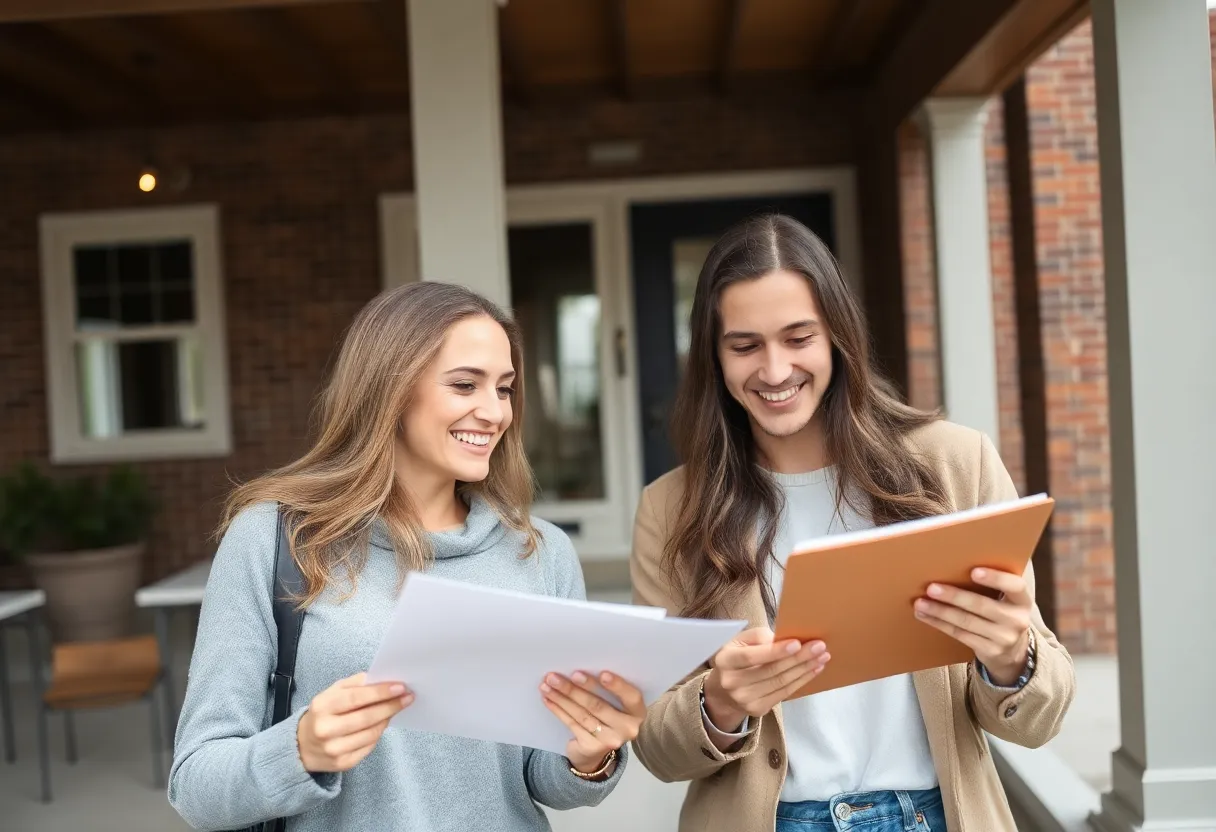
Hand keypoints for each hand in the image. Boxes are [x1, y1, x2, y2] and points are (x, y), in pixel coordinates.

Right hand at [297, 672, 413, 771]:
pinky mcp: (342, 763)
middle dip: (390, 706)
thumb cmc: (323, 714)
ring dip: (387, 719)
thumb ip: (354, 683)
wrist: (302, 746)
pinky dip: (379, 733)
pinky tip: (382, 724)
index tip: (400, 687)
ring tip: (396, 708)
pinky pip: (369, 746)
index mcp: (322, 707)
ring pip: (371, 733)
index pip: (356, 698)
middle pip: (366, 717)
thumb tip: (380, 678)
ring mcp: (334, 749)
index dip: (380, 692)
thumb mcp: (332, 693)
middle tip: (408, 697)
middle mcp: (325, 729)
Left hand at [540, 670, 645, 774]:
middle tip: (556, 676)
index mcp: (637, 712)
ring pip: (582, 714)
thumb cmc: (605, 717)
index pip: (631, 697)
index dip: (618, 685)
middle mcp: (628, 728)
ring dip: (561, 697)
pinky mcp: (592, 747)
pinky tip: (548, 699)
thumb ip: (607, 691)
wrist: (596, 753)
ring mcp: (610, 740)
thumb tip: (579, 670)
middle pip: (598, 705)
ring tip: (547, 685)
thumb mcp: (615, 704)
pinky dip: (558, 709)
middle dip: (574, 688)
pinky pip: (572, 724)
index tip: (602, 673)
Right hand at [702, 626, 829, 732]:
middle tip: (820, 647)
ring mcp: (745, 699)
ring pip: (781, 683)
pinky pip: (784, 694)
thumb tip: (786, 641)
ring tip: (822, 657)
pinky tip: (813, 670)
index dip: (775, 651)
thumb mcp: (740, 640)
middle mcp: (732, 682)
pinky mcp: (757, 709)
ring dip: (805, 669)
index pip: (751, 656)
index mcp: (725, 660)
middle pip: (771, 671)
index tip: (797, 643)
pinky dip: (801, 681)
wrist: (723, 690)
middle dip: (798, 658)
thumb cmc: (737, 656)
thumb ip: (760, 637)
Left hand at [914, 567, 1031, 685]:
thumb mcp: (1006, 600)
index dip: (996, 578)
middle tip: (931, 588)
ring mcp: (1004, 638)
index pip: (1015, 586)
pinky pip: (960, 635)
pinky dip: (939, 623)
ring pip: (966, 622)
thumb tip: (952, 564)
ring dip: (940, 611)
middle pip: (982, 606)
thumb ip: (992, 585)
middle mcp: (1017, 620)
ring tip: (920, 602)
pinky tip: (925, 615)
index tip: (974, 571)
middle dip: (954, 596)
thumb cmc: (1002, 613)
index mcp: (1022, 600)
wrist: (1013, 652)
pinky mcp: (990, 651)